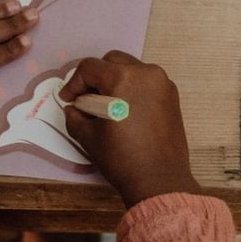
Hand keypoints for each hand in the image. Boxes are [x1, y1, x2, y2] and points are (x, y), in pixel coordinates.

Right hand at [60, 52, 200, 206]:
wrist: (159, 180)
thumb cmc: (122, 159)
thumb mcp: (88, 137)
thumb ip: (75, 116)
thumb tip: (73, 107)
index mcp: (123, 79)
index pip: (90, 67)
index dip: (73, 83)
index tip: (68, 100)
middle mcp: (146, 73)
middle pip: (112, 61)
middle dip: (95, 78)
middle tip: (85, 99)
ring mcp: (163, 83)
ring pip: (131, 68)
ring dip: (114, 80)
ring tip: (105, 105)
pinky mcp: (172, 95)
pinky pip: (146, 81)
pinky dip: (133, 88)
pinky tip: (125, 110)